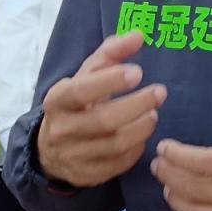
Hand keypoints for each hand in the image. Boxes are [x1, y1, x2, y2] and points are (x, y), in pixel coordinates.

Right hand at [37, 31, 166, 187]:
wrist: (51, 146)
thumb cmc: (79, 100)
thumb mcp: (88, 73)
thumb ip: (113, 51)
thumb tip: (138, 35)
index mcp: (58, 99)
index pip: (82, 91)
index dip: (111, 81)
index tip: (138, 72)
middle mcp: (61, 129)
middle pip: (105, 120)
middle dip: (138, 105)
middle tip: (160, 92)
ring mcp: (73, 155)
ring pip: (115, 144)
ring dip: (142, 127)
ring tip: (153, 114)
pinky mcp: (86, 175)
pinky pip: (118, 164)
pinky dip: (136, 149)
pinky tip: (142, 135)